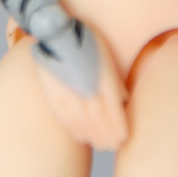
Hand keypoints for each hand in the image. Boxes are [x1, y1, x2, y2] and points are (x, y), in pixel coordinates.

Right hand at [34, 31, 127, 150]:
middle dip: (108, 137)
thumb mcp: (106, 54)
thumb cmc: (83, 39)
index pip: (113, 113)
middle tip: (113, 146)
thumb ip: (115, 78)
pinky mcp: (53, 96)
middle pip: (99, 123)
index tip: (123, 137)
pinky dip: (75, 131)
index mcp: (102, 79)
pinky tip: (81, 136)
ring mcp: (68, 94)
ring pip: (82, 125)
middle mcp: (86, 89)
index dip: (119, 128)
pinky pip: (65, 120)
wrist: (54, 31)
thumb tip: (124, 98)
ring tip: (100, 144)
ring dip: (93, 137)